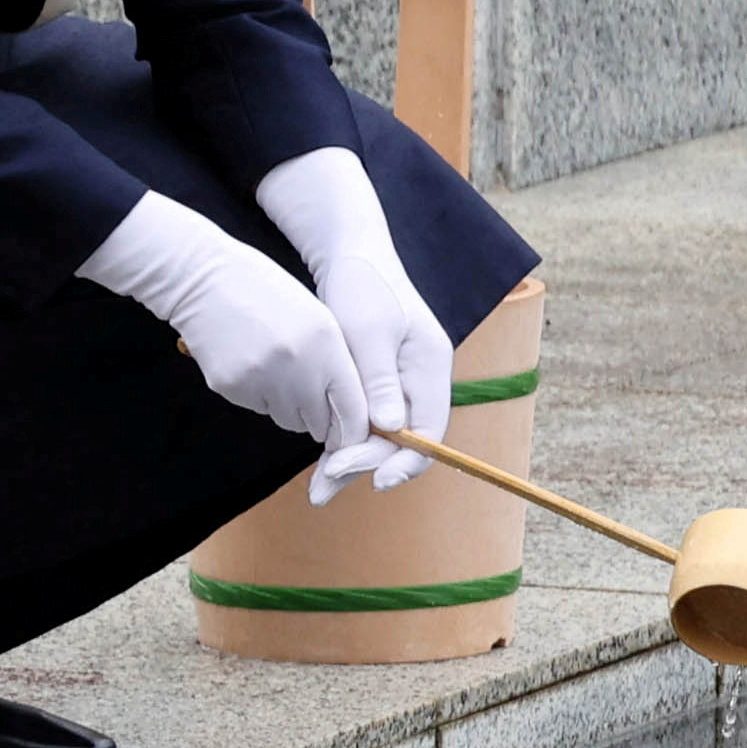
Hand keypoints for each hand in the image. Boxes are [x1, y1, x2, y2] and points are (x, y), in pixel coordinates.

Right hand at [78, 189, 367, 457]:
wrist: (205, 279)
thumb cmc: (266, 292)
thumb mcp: (316, 317)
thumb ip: (336, 361)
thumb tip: (345, 410)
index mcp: (326, 343)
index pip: (353, 410)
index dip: (354, 430)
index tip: (350, 434)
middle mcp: (296, 366)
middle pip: (319, 423)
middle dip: (319, 418)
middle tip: (311, 399)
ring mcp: (261, 379)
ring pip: (288, 420)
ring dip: (290, 408)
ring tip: (278, 372)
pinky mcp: (231, 387)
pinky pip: (259, 408)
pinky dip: (261, 395)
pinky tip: (252, 364)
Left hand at [263, 150, 445, 503]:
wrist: (349, 257)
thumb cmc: (362, 285)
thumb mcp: (369, 330)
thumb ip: (378, 378)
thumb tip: (388, 425)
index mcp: (430, 367)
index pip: (430, 431)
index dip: (405, 461)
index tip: (373, 480)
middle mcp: (419, 381)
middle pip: (402, 442)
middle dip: (365, 467)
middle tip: (322, 488)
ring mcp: (397, 385)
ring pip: (380, 438)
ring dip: (350, 463)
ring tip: (316, 490)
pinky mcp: (374, 385)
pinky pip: (364, 424)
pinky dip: (342, 442)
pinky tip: (316, 461)